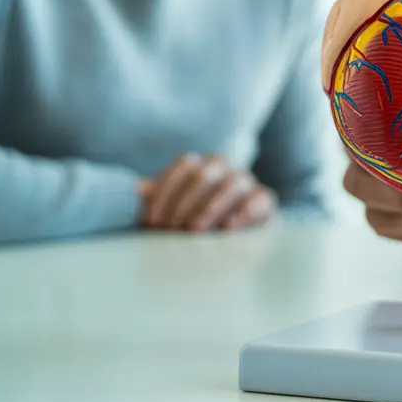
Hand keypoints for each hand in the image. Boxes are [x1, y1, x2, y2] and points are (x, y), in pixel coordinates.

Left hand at [141, 154, 277, 232]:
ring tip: (196, 230)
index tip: (151, 222)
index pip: (183, 166)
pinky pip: (260, 198)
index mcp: (199, 165)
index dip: (164, 192)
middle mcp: (223, 168)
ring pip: (233, 183)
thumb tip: (136, 190)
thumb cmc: (191, 222)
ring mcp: (246, 182)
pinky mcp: (265, 200)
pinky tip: (228, 228)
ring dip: (212, 207)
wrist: (231, 236)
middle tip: (173, 229)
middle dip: (185, 203)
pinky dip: (245, 211)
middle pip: (204, 175)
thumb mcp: (169, 211)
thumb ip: (154, 200)